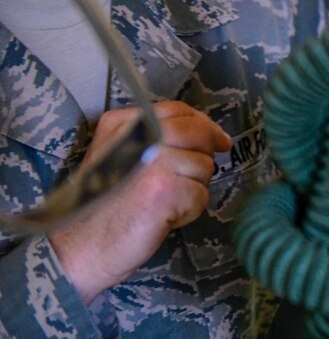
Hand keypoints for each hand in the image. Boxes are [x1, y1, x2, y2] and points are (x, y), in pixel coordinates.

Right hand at [48, 101, 231, 303]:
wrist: (80, 248)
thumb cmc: (105, 207)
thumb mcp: (120, 156)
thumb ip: (154, 137)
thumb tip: (210, 133)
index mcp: (123, 124)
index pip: (178, 111)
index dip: (204, 125)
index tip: (217, 140)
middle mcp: (138, 137)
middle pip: (198, 133)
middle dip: (203, 157)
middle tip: (187, 180)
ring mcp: (153, 162)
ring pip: (204, 165)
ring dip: (193, 188)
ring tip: (162, 203)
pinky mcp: (165, 189)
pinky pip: (201, 194)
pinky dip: (189, 211)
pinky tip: (163, 218)